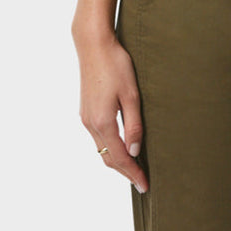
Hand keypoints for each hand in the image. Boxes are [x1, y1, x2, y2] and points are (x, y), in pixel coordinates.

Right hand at [75, 28, 148, 193]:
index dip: (133, 173)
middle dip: (125, 172)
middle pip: (108, 158)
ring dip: (117, 160)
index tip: (145, 185)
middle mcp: (90, 124)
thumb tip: (135, 152)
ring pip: (102, 148)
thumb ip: (133, 126)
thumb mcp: (132, 95)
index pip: (120, 158)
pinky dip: (110, 147)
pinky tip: (121, 146)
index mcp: (103, 122)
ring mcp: (85, 118)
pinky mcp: (85, 110)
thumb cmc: (116, 65)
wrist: (93, 45)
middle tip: (142, 181)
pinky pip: (98, 137)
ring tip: (134, 167)